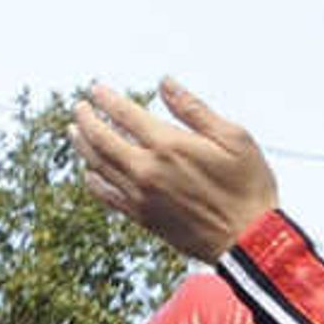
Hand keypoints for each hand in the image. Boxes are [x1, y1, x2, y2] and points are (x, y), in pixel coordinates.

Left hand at [70, 78, 278, 261]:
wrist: (249, 240)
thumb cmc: (248, 186)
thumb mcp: (233, 138)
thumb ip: (194, 109)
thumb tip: (166, 83)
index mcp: (169, 145)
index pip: (125, 115)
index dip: (107, 99)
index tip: (96, 89)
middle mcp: (147, 170)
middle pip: (102, 139)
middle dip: (87, 120)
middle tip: (80, 108)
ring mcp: (141, 195)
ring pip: (99, 166)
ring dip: (83, 146)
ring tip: (75, 131)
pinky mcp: (142, 217)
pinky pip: (107, 196)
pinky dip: (94, 181)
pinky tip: (89, 172)